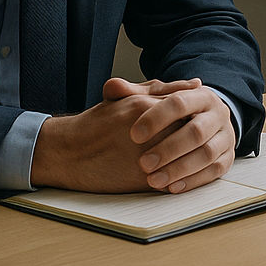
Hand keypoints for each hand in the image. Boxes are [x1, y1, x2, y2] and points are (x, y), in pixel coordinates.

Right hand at [29, 77, 207, 192]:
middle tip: (192, 138)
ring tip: (184, 155)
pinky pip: (174, 178)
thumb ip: (163, 90)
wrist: (68, 153)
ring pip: (186, 156)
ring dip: (189, 157)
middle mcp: (149, 132)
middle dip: (194, 137)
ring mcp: (148, 158)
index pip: (189, 108)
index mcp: (146, 107)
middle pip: (191, 132)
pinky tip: (172, 170)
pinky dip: (178, 175)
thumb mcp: (127, 98)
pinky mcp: (143, 181)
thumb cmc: (98, 123)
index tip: (194, 117)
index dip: (195, 114)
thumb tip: (196, 84)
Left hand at [120, 79, 236, 193]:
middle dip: (168, 149)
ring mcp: (225, 137)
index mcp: (199, 95)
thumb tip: (113, 87)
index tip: (134, 135)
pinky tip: (172, 187)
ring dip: (179, 169)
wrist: (206, 120)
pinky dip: (193, 181)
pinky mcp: (227, 158)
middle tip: (143, 163)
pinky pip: (214, 171)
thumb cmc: (175, 111)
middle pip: (196, 131)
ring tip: (154, 180)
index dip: (157, 118)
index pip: (179, 102)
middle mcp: (217, 114)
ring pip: (207, 154)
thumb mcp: (156, 98)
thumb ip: (134, 93)